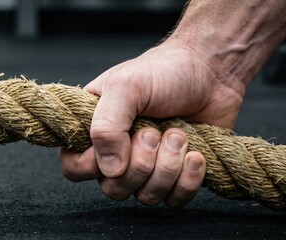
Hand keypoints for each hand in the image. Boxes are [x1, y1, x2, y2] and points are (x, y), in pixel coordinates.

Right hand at [60, 39, 245, 207]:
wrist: (211, 72)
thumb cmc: (163, 72)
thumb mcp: (125, 87)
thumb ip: (106, 126)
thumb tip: (111, 170)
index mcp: (93, 130)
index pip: (74, 168)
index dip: (94, 165)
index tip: (120, 140)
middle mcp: (116, 153)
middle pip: (113, 189)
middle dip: (141, 163)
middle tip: (155, 132)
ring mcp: (147, 168)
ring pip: (145, 197)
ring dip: (167, 168)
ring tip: (179, 135)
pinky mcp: (176, 178)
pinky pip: (174, 201)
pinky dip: (187, 181)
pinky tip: (195, 155)